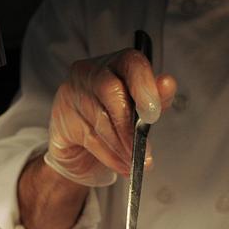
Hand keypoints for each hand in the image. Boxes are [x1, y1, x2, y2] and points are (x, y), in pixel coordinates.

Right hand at [42, 48, 177, 186]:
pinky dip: (110, 156)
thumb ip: (156, 99)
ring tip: (134, 161)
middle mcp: (90, 72)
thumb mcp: (142, 111)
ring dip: (121, 147)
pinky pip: (90, 139)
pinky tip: (121, 165)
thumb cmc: (115, 123)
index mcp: (116, 64)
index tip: (153, 113)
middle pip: (111, 91)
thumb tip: (167, 84)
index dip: (144, 86)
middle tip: (141, 149)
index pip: (131, 63)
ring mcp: (72, 93)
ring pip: (100, 120)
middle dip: (128, 126)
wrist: (81, 151)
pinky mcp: (61, 117)